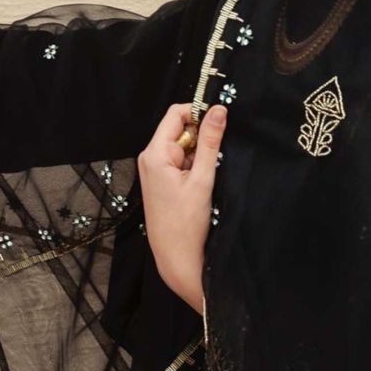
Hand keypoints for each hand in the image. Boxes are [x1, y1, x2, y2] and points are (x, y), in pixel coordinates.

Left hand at [137, 102, 226, 313]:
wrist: (176, 260)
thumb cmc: (187, 224)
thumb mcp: (203, 179)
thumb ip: (211, 142)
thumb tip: (219, 110)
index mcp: (155, 153)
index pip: (175, 114)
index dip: (198, 113)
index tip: (220, 120)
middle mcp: (150, 157)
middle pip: (180, 130)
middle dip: (201, 139)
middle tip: (216, 158)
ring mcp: (154, 170)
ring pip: (183, 147)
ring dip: (199, 155)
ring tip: (208, 178)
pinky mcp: (161, 181)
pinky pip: (180, 162)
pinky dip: (194, 167)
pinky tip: (201, 185)